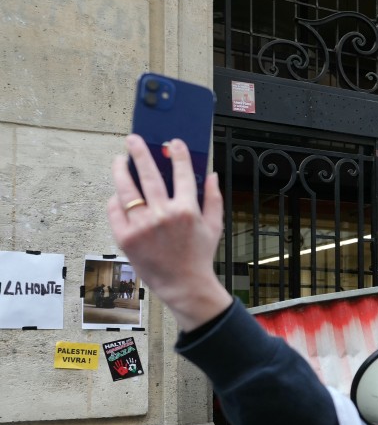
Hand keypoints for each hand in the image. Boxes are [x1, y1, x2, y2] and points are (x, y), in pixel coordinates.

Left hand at [108, 135, 232, 331]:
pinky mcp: (126, 237)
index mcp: (187, 210)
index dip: (178, 154)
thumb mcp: (214, 227)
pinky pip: (116, 210)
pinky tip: (119, 194)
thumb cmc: (199, 256)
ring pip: (126, 189)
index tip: (174, 142)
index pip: (182, 173)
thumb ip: (213, 199)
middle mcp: (163, 215)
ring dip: (120, 170)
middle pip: (148, 175)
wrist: (184, 285)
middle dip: (140, 153)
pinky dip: (116, 200)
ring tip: (119, 160)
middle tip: (133, 140)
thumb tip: (211, 175)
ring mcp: (142, 226)